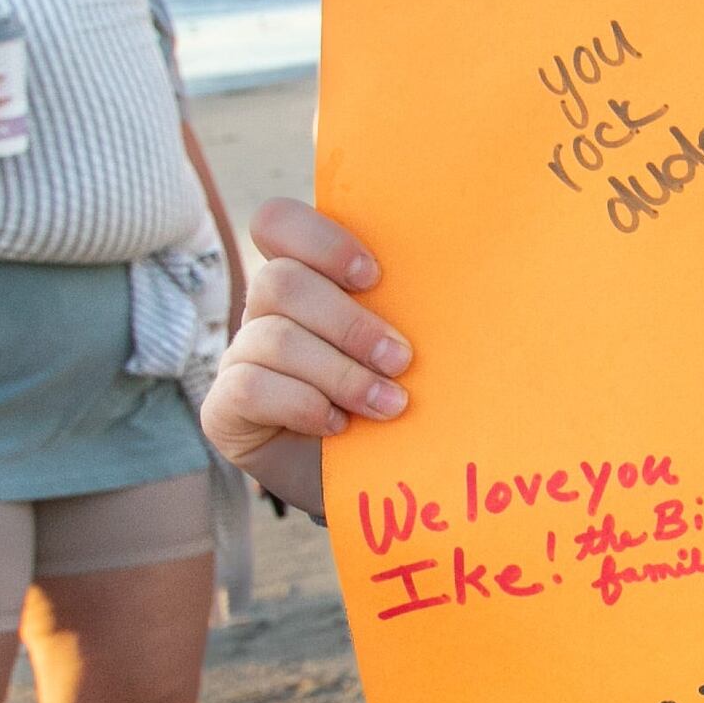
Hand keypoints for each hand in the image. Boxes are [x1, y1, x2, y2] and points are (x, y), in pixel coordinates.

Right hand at [198, 198, 409, 518]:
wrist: (375, 479)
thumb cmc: (401, 400)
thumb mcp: (411, 349)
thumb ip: (417, 308)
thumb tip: (478, 282)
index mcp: (308, 277)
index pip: (277, 223)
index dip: (320, 240)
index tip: (374, 277)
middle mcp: (266, 311)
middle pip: (280, 282)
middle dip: (349, 323)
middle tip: (402, 359)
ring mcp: (241, 357)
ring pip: (272, 338)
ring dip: (341, 373)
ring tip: (390, 404)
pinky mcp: (225, 408)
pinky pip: (250, 388)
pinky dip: (304, 405)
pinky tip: (339, 426)